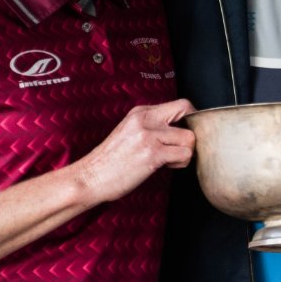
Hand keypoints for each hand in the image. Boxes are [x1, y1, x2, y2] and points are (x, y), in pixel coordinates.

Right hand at [73, 100, 194, 203]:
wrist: (90, 177)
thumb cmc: (112, 160)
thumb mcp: (131, 132)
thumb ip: (154, 126)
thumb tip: (184, 129)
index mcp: (141, 112)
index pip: (181, 105)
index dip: (190, 119)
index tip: (184, 133)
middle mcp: (145, 120)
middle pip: (189, 114)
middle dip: (190, 133)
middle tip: (179, 147)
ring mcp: (148, 136)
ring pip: (190, 138)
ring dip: (185, 152)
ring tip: (168, 160)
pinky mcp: (152, 154)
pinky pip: (184, 154)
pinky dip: (180, 163)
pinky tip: (165, 166)